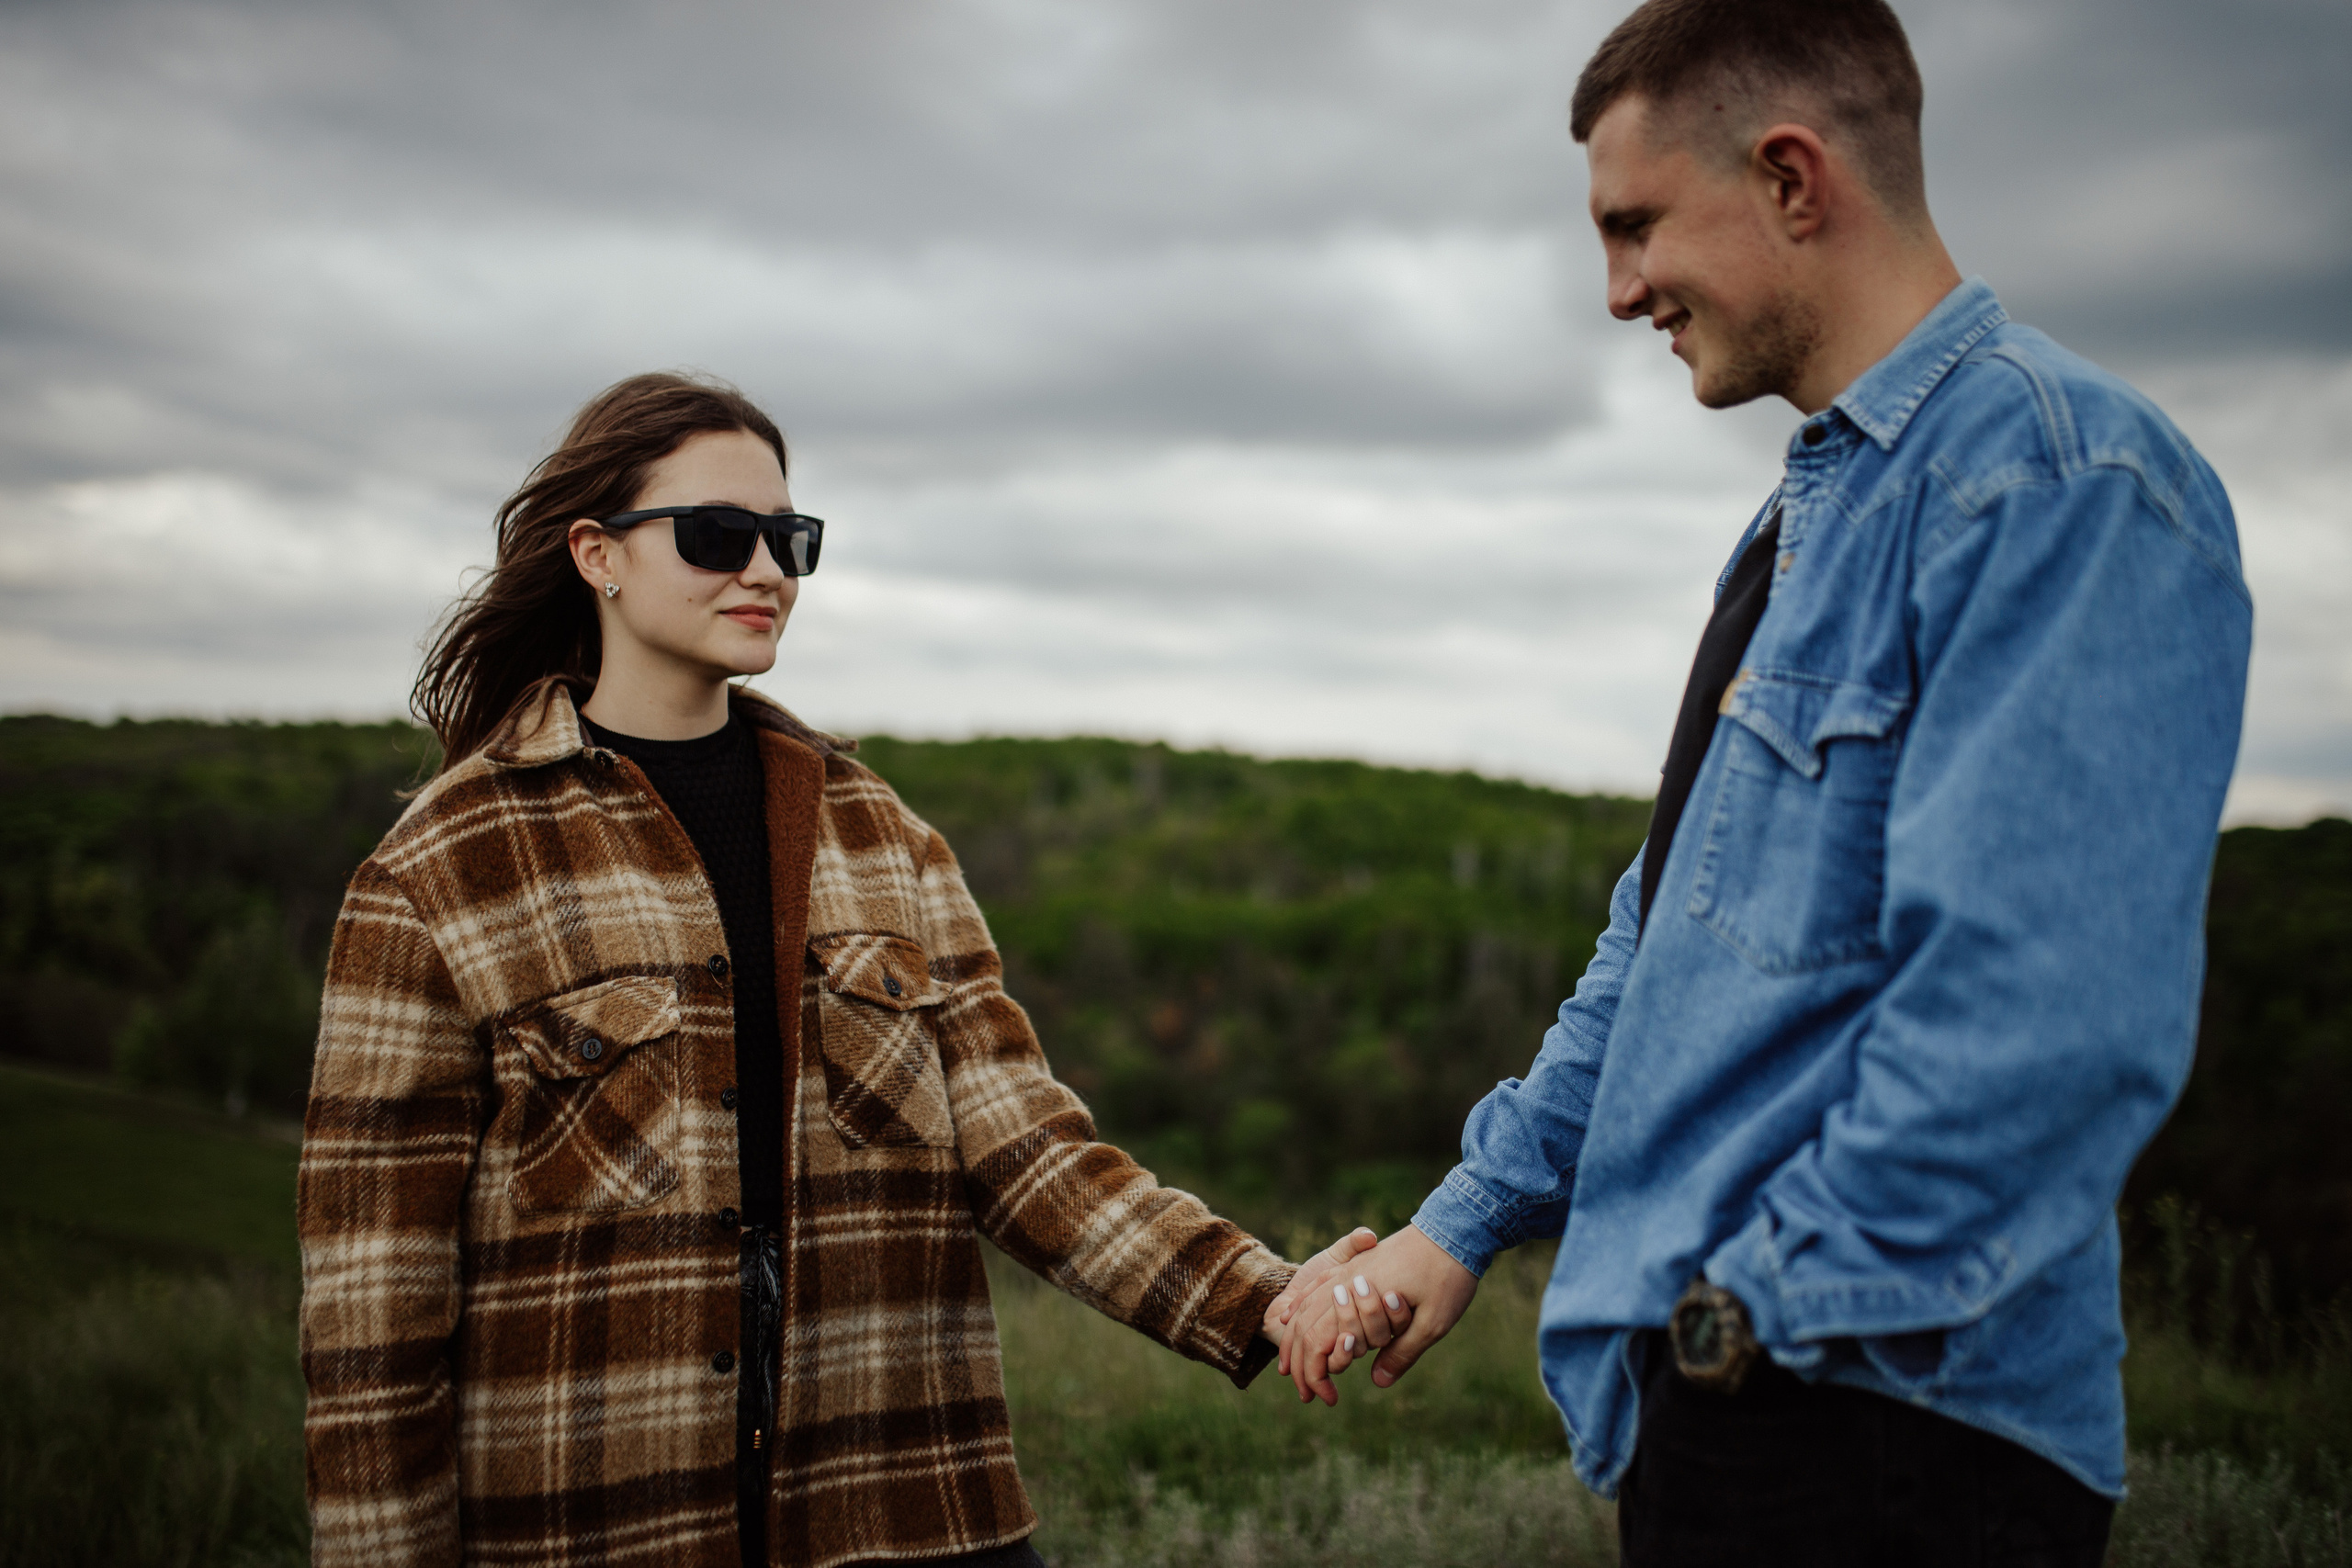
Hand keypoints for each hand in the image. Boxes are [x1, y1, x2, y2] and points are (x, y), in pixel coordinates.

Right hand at [1281, 1224, 1478, 1405]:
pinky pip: (1317, 1285)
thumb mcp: (1433, 1323)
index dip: (1317, 1373)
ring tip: (1293, 1366)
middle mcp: (1346, 1280)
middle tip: (1305, 1393)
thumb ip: (1402, 1352)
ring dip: (1296, 1337)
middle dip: (1299, 1361)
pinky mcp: (1357, 1262)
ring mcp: (1349, 1268)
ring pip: (1306, 1304)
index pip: (1319, 1340)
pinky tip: (1295, 1317)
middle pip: (1305, 1324)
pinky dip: (1301, 1306)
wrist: (1455, 1228)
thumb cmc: (1448, 1276)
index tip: (1328, 1398)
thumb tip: (1377, 1382)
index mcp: (1361, 1296)